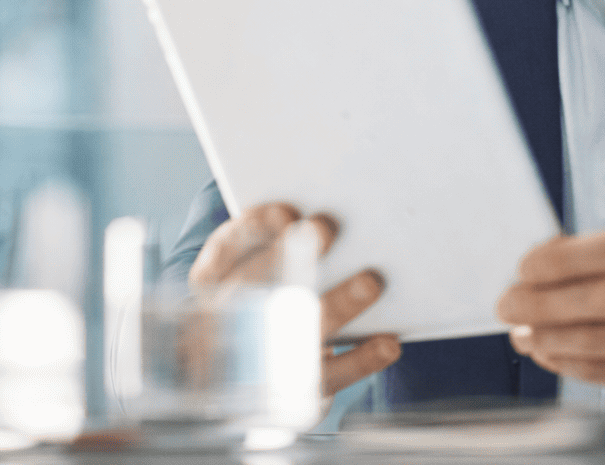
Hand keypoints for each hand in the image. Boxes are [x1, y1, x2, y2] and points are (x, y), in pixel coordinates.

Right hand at [189, 202, 401, 395]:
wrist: (246, 375)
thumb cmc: (269, 292)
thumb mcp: (262, 264)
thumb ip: (285, 242)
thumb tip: (333, 217)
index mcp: (216, 280)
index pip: (225, 249)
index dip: (253, 229)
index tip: (286, 212)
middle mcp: (230, 318)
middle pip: (257, 286)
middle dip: (292, 257)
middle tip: (326, 228)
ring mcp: (259, 358)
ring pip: (296, 331)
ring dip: (336, 305)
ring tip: (370, 282)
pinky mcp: (291, 392)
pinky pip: (328, 376)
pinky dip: (361, 360)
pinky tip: (389, 343)